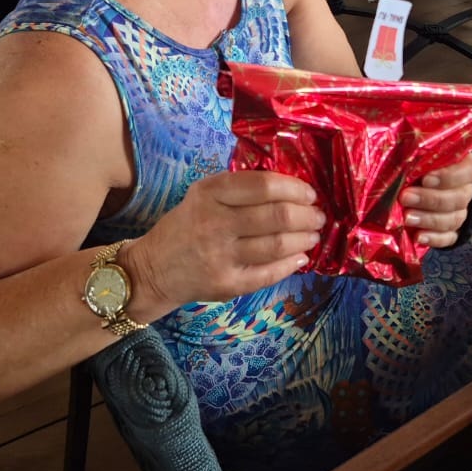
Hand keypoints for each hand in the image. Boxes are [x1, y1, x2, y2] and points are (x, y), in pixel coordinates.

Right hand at [129, 171, 324, 308]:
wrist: (153, 268)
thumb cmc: (186, 225)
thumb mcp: (203, 195)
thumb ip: (239, 189)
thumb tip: (291, 189)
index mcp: (210, 194)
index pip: (263, 186)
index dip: (294, 188)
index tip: (309, 193)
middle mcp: (215, 223)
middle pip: (275, 216)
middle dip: (306, 215)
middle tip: (318, 215)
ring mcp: (221, 256)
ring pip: (276, 245)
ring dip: (304, 239)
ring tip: (313, 235)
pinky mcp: (227, 284)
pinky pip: (269, 273)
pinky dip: (291, 264)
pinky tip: (300, 257)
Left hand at [401, 152, 471, 247]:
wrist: (417, 180)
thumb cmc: (416, 159)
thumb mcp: (416, 149)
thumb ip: (413, 149)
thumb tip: (398, 145)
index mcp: (463, 165)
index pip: (468, 172)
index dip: (449, 177)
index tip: (425, 178)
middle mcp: (465, 189)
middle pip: (459, 198)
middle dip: (430, 199)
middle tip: (405, 198)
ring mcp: (460, 211)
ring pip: (454, 219)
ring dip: (429, 220)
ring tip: (407, 218)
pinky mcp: (451, 231)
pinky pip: (449, 238)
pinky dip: (434, 239)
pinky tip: (418, 237)